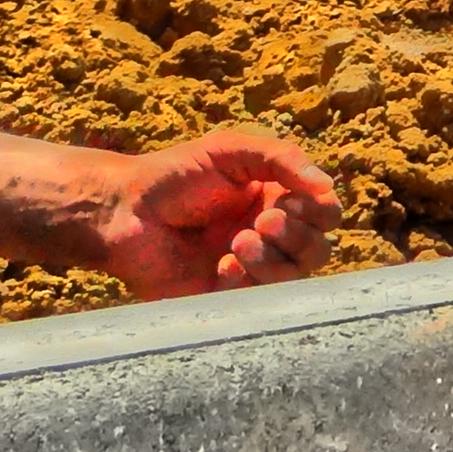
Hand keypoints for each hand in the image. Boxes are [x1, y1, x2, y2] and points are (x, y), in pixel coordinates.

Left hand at [96, 127, 343, 298]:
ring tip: (237, 242)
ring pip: (293, 278)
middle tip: (263, 221)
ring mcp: (250, 268)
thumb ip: (282, 159)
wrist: (124, 211)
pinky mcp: (226, 296)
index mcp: (276, 199)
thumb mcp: (231, 151)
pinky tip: (221, 265)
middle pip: (317, 250)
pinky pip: (258, 300)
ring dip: (273, 260)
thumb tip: (328, 187)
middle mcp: (269, 236)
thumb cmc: (175, 176)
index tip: (292, 201)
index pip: (324, 214)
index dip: (320, 212)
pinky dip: (247, 281)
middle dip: (297, 237)